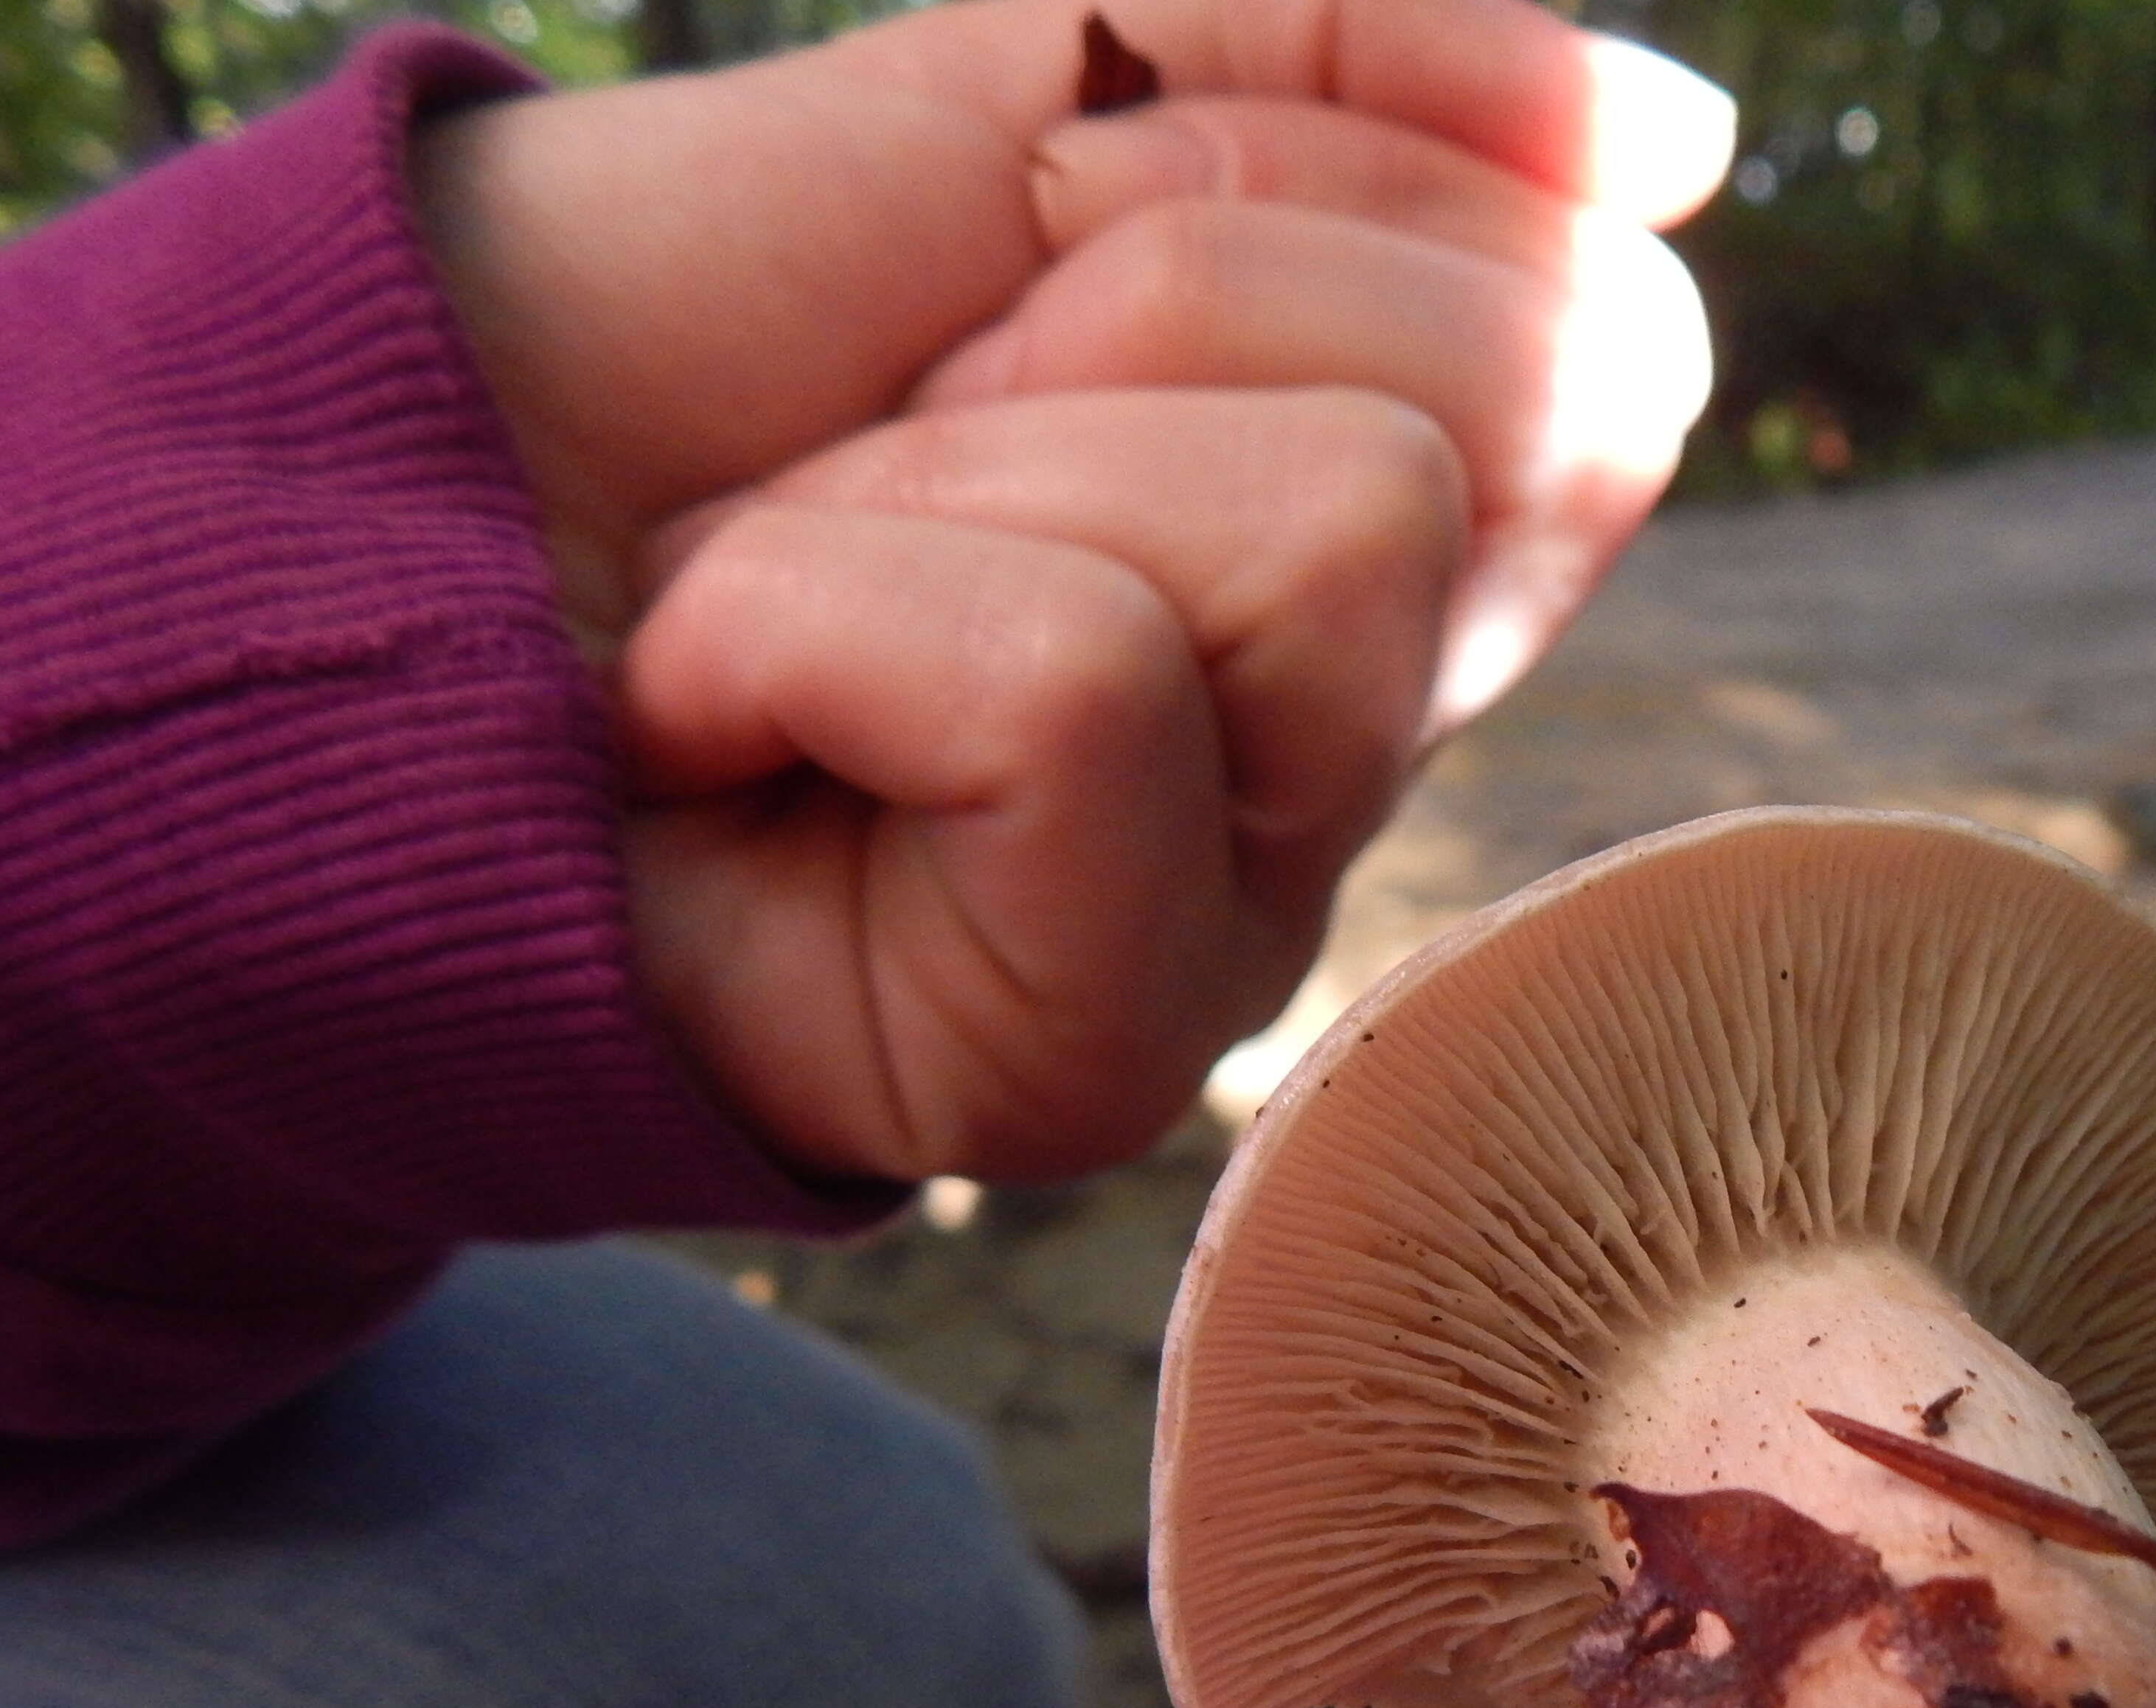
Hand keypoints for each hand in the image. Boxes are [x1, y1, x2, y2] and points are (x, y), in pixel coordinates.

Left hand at [415, 0, 1731, 1179]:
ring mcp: (1250, 914)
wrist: (355, 542)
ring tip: (808, 570)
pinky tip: (732, 715)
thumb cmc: (683, 353)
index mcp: (1393, 522)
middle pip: (1475, 416)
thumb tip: (1687, 143)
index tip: (1041, 247)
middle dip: (1127, 317)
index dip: (1303, 191)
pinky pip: (1083, 693)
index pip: (1595, 324)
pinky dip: (833, 618)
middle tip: (900, 429)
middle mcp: (1363, 742)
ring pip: (1328, 532)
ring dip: (978, 474)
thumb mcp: (1032, 92)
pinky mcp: (1101, 1049)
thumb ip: (1356, 61)